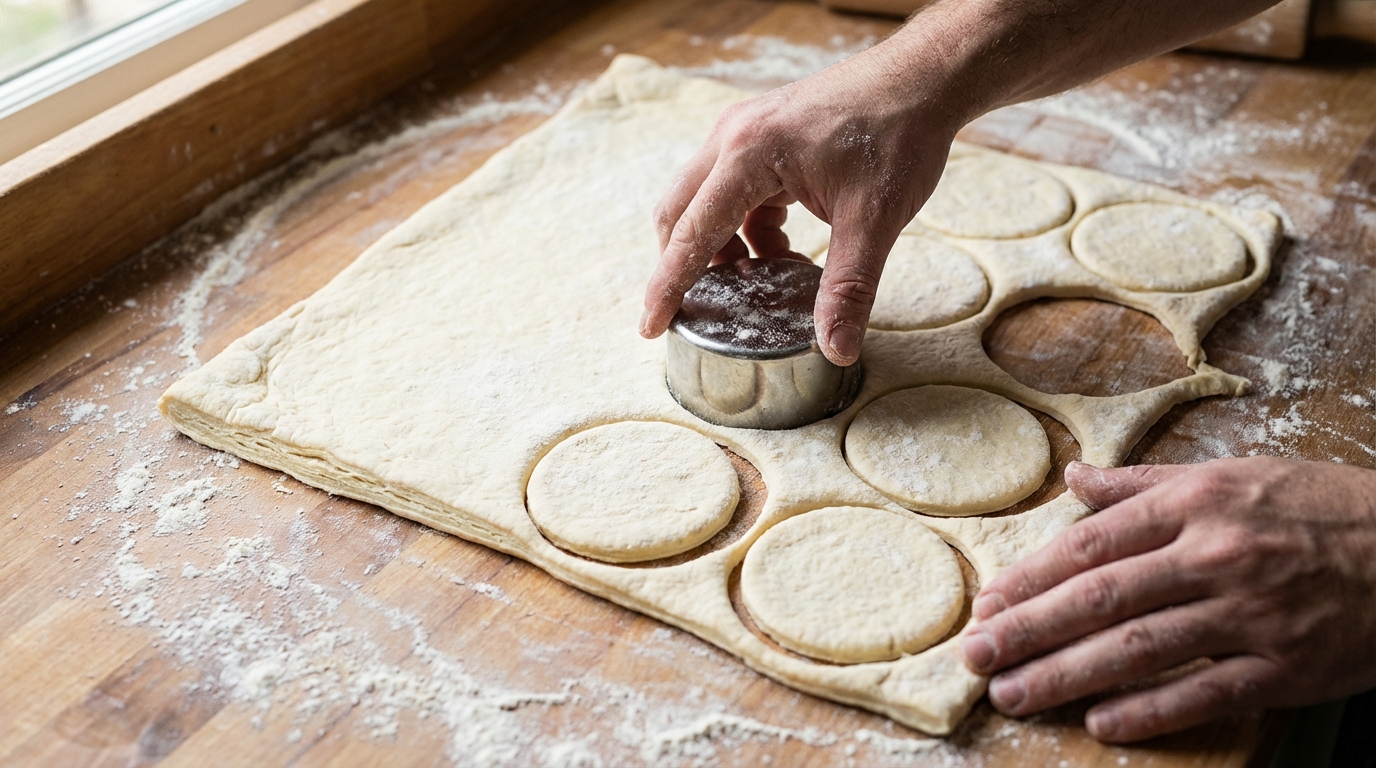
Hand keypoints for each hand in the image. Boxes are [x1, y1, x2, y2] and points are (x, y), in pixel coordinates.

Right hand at [639, 31, 967, 365]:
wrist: (924, 79)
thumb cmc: (899, 134)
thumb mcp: (874, 219)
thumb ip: (849, 287)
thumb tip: (837, 349)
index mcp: (748, 154)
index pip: (692, 233)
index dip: (668, 285)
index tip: (650, 326)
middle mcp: (733, 137)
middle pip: (680, 214)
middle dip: (684, 266)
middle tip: (697, 310)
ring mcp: (743, 132)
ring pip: (704, 202)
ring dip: (721, 247)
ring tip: (758, 281)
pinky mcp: (761, 135)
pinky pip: (732, 190)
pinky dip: (745, 227)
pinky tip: (781, 250)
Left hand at [960, 457, 1375, 741]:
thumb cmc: (1320, 507)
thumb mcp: (1232, 475)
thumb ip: (1145, 482)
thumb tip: (1075, 477)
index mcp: (1196, 505)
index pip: (1092, 545)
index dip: (1032, 577)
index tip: (988, 604)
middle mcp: (1215, 557)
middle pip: (1101, 598)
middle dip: (1030, 630)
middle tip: (976, 656)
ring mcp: (1250, 616)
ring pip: (1139, 649)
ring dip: (1068, 675)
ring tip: (1015, 693)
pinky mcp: (1287, 668)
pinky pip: (1206, 694)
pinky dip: (1151, 713)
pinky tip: (1102, 725)